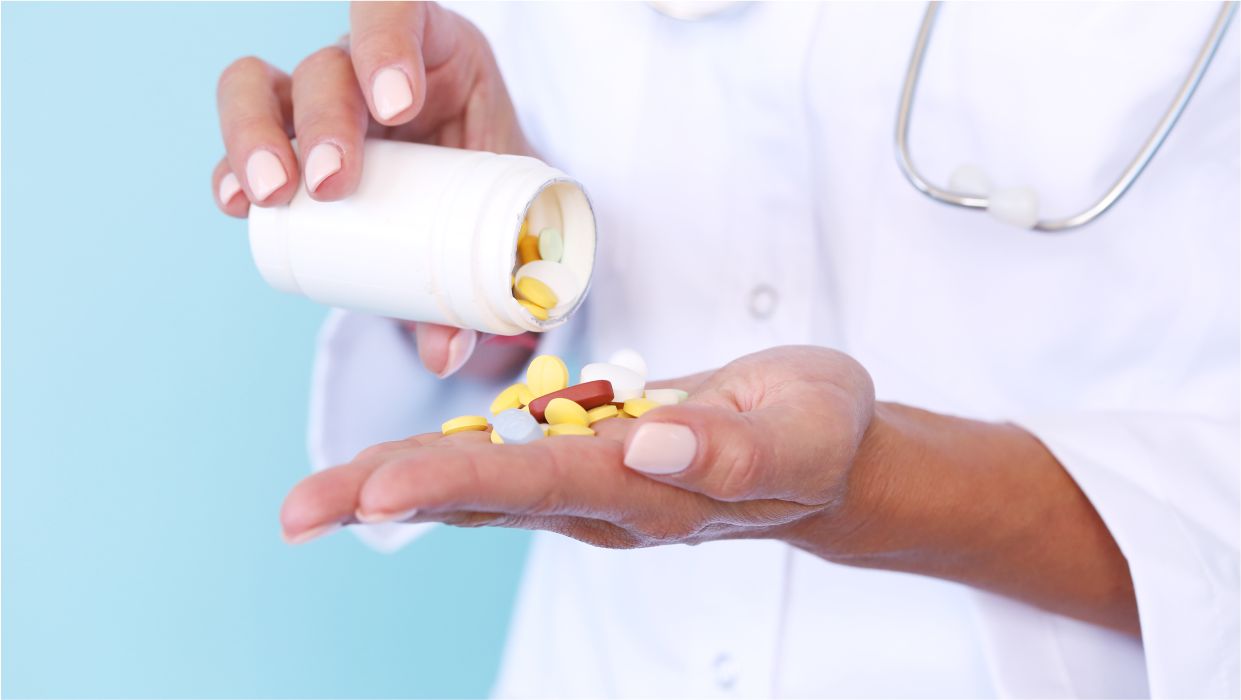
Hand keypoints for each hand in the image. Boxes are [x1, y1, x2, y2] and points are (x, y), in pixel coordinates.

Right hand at [212, 1, 534, 376]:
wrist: (479, 202)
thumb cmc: (495, 192)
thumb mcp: (502, 222)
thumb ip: (480, 282)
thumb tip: (445, 353)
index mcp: (438, 54)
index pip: (400, 12)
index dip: (388, 44)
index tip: (397, 107)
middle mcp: (369, 66)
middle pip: (327, 63)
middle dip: (324, 120)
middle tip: (334, 184)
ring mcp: (318, 100)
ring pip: (262, 85)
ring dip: (257, 136)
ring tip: (269, 195)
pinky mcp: (287, 138)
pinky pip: (245, 137)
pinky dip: (231, 165)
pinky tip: (233, 202)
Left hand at [280, 346, 877, 548]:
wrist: (827, 451)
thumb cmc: (821, 434)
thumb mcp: (807, 433)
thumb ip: (735, 450)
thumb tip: (651, 443)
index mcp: (653, 494)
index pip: (542, 487)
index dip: (458, 484)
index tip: (377, 493)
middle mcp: (608, 502)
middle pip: (487, 497)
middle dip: (391, 496)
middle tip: (299, 513)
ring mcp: (593, 487)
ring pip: (482, 486)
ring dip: (395, 485)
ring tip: (313, 501)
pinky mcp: (589, 459)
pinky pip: (502, 463)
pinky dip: (439, 461)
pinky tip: (383, 467)